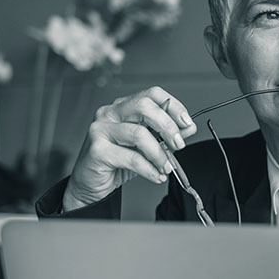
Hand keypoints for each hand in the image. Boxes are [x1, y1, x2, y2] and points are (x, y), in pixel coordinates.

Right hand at [62, 86, 196, 210]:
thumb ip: (166, 135)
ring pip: (139, 134)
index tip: (187, 123)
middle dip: (168, 126)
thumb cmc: (116, 162)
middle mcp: (110, 113)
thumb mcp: (146, 146)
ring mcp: (101, 130)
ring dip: (160, 153)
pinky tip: (156, 175)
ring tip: (166, 167)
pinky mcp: (97, 150)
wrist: (90, 184)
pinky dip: (149, 169)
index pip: (152, 94)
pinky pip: (131, 158)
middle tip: (178, 144)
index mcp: (123, 107)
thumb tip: (188, 128)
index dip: (173, 106)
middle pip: (145, 107)